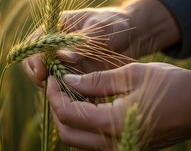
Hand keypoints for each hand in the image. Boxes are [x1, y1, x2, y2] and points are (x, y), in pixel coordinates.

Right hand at [22, 7, 132, 86]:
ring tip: (63, 93)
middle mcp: (56, 44)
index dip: (35, 58)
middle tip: (48, 85)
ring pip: (46, 75)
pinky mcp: (73, 72)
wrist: (130, 35)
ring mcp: (64, 59)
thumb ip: (82, 42)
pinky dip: (64, 92)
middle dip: (37, 73)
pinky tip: (73, 97)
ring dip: (50, 85)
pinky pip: (61, 84)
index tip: (42, 72)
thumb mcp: (100, 28)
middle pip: (34, 61)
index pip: (36, 43)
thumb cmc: (114, 24)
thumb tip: (61, 57)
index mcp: (58, 27)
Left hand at [47, 62, 190, 149]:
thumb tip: (68, 80)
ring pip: (76, 138)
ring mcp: (119, 147)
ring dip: (66, 115)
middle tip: (56, 84)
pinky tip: (83, 102)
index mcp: (114, 123)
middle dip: (56, 106)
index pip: (68, 113)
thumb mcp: (130, 75)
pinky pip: (90, 138)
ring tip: (66, 91)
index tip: (52, 77)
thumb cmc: (168, 85)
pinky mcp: (124, 144)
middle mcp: (114, 142)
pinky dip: (80, 121)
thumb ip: (96, 80)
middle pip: (67, 131)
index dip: (54, 94)